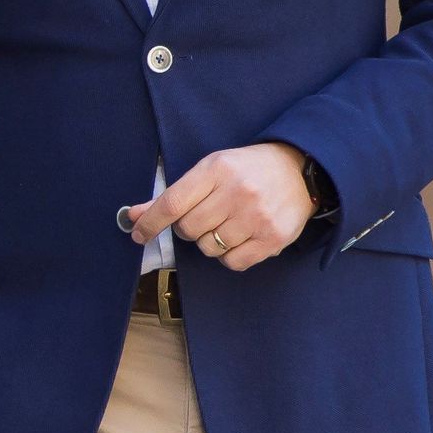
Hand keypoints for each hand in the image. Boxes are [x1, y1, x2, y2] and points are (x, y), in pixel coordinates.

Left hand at [129, 142, 316, 270]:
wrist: (299, 169)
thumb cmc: (246, 170)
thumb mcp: (210, 170)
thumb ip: (173, 195)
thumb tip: (133, 216)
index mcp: (217, 169)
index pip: (172, 203)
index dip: (149, 223)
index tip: (138, 234)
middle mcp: (237, 192)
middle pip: (188, 230)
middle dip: (188, 228)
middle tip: (204, 216)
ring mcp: (257, 217)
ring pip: (209, 248)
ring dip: (210, 242)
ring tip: (227, 223)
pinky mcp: (273, 238)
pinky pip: (232, 263)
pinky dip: (229, 256)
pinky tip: (240, 237)